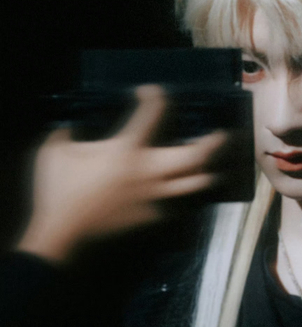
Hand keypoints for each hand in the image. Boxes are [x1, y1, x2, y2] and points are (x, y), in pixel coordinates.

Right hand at [16, 85, 228, 262]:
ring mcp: (155, 197)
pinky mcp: (154, 217)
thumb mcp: (54, 152)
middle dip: (213, 143)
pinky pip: (180, 204)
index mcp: (126, 150)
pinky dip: (187, 195)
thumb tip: (71, 127)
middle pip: (195, 156)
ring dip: (208, 171)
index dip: (155, 97)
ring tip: (215, 165)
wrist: (66, 235)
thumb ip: (66, 134)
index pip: (151, 114)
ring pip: (195, 183)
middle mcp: (149, 172)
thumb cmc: (58, 191)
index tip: (152, 91)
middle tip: (223, 134)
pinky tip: (189, 190)